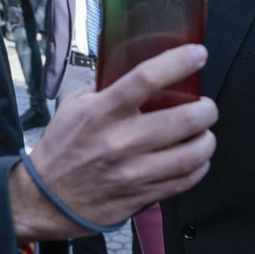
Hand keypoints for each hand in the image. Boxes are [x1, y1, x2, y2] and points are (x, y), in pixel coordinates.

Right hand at [10, 45, 217, 240]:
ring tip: (204, 133)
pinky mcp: (143, 195)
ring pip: (193, 154)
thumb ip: (105, 89)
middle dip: (206, 108)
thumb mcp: (74, 107)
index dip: (179, 63)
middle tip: (205, 106)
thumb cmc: (62, 148)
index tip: (198, 54)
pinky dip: (199, 166)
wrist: (47, 199)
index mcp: (102, 112)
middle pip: (184, 119)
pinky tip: (195, 158)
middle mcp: (121, 141)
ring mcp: (135, 172)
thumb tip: (136, 71)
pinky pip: (186, 180)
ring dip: (207, 139)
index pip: (146, 79)